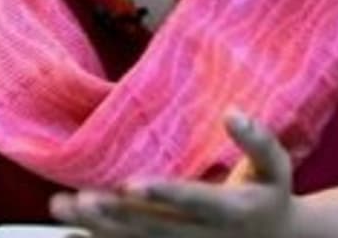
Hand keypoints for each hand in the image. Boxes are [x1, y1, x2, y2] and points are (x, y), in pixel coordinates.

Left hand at [49, 109, 297, 237]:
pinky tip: (69, 230)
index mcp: (230, 210)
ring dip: (97, 227)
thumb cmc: (270, 193)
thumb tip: (233, 113)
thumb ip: (257, 140)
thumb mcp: (276, 166)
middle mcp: (202, 235)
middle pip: (154, 227)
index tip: (131, 183)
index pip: (193, 201)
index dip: (163, 193)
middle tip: (81, 198)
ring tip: (61, 206)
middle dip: (115, 214)